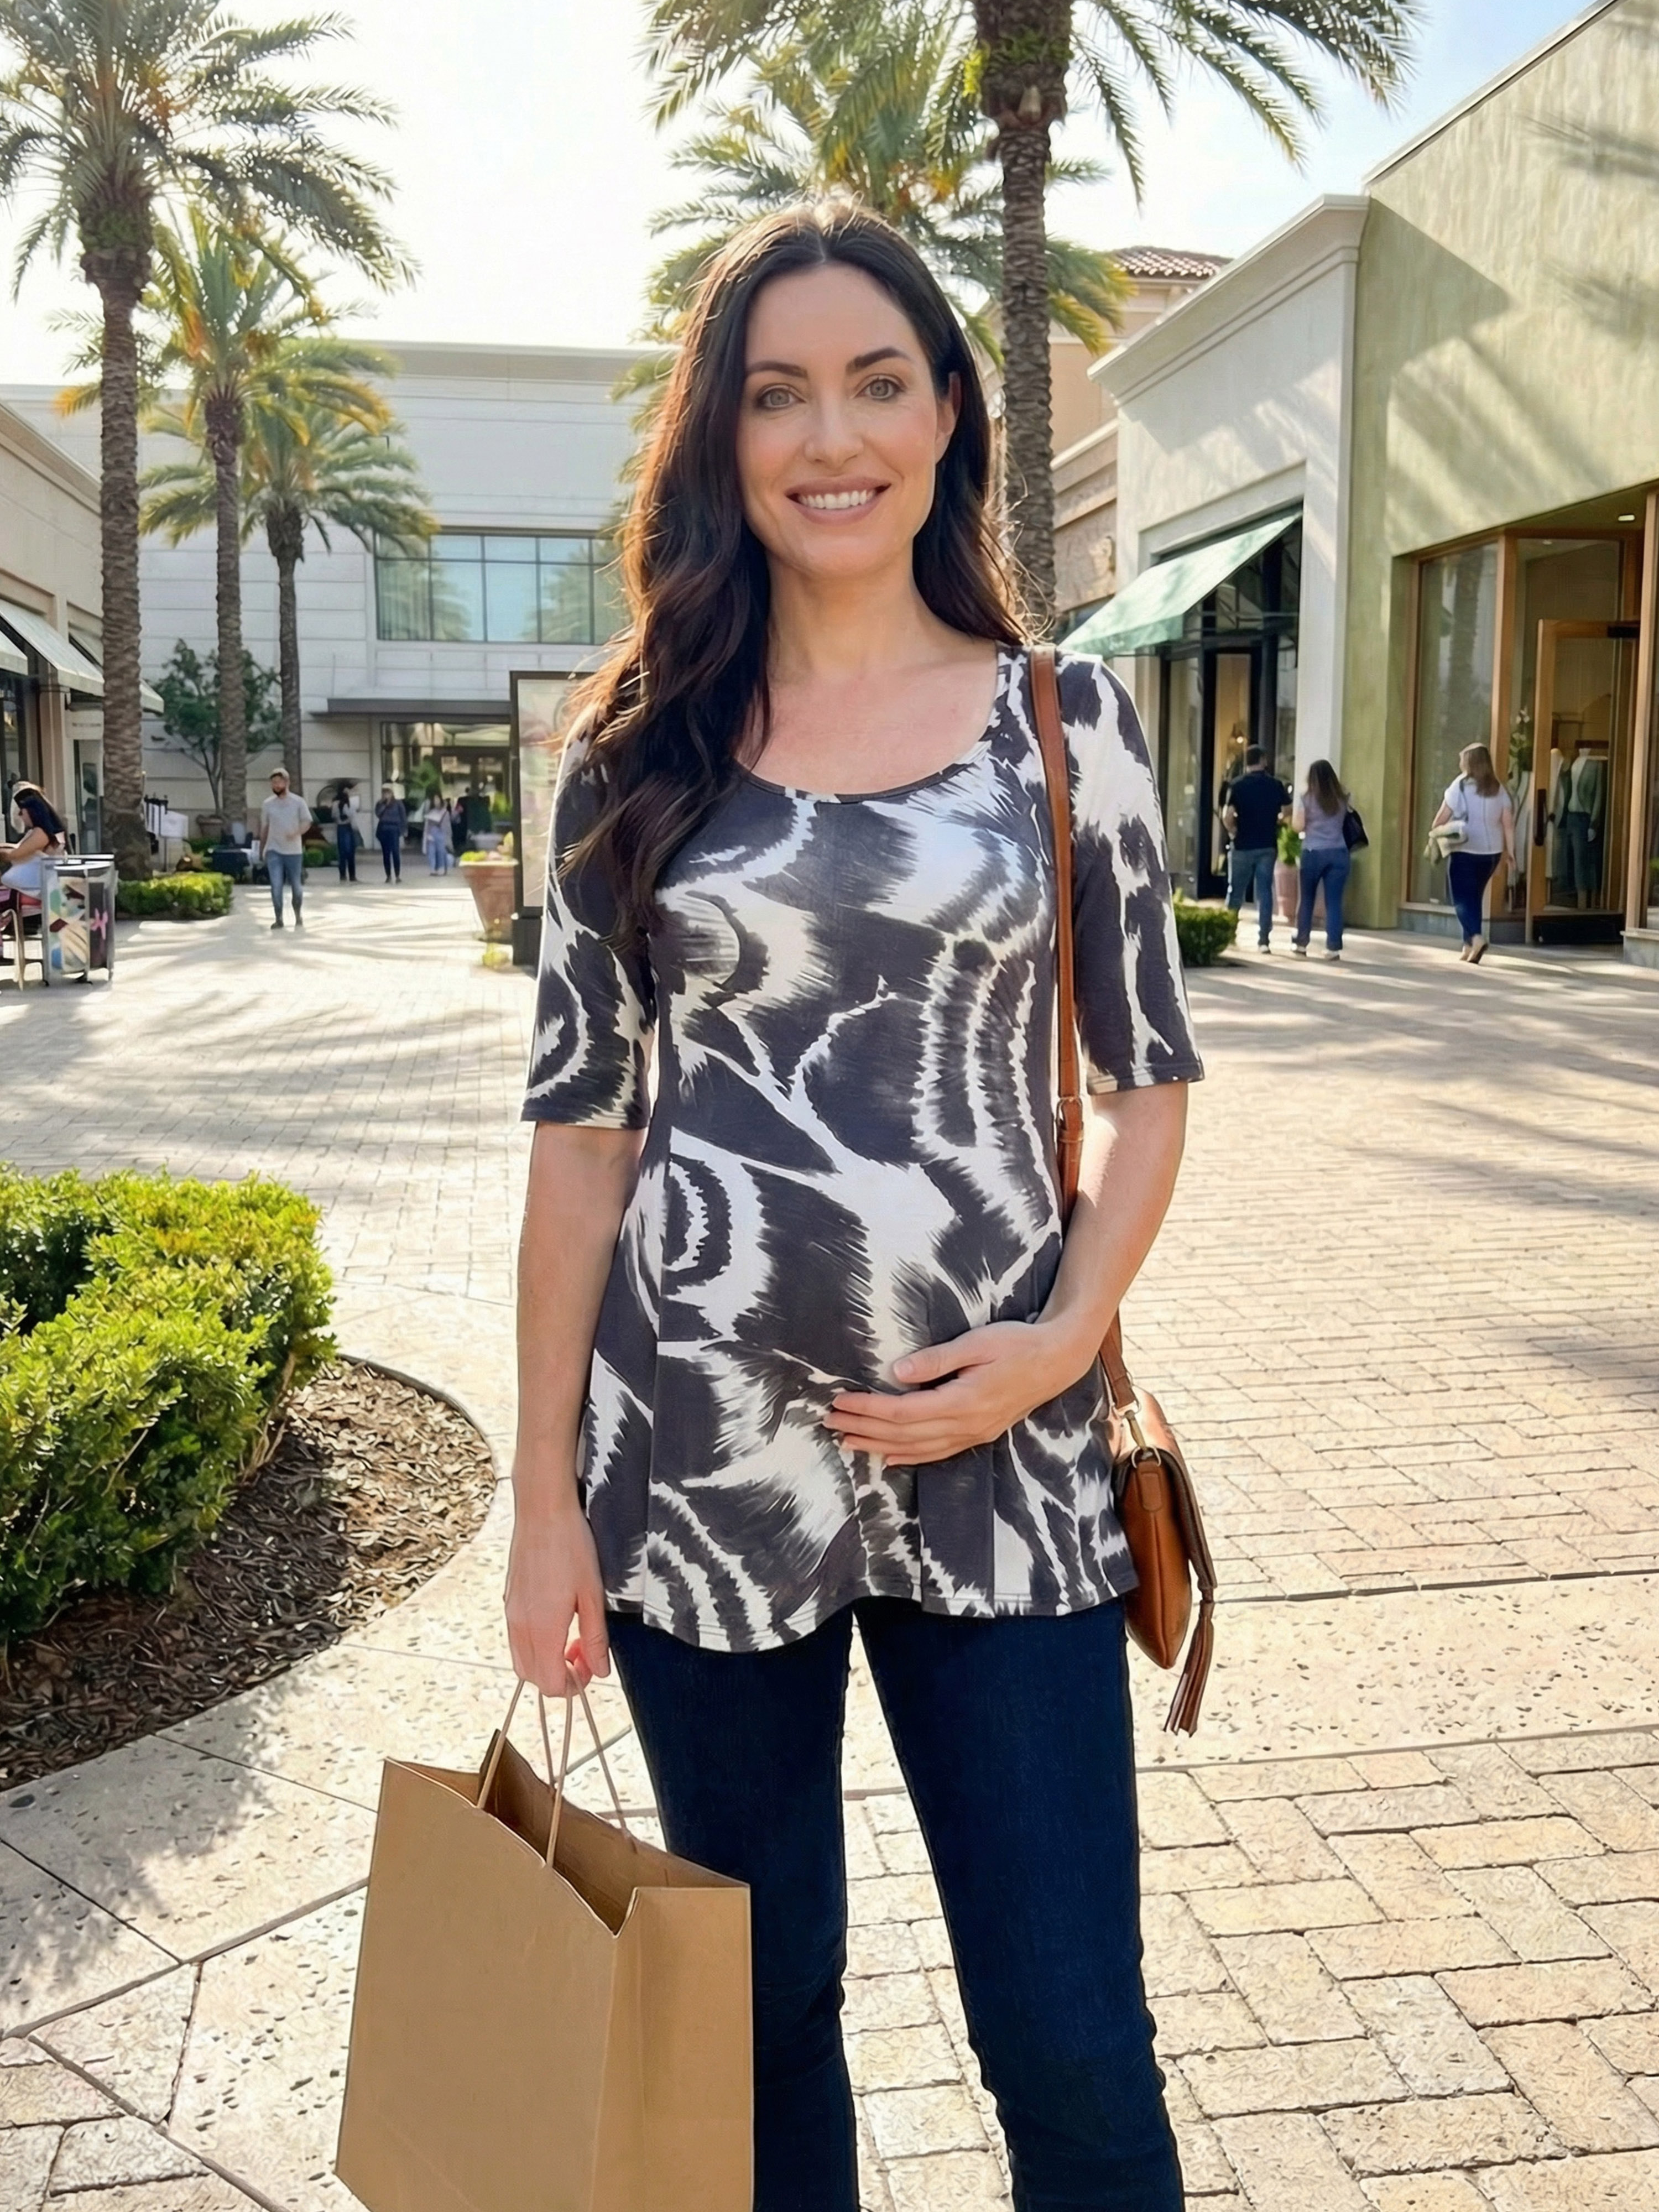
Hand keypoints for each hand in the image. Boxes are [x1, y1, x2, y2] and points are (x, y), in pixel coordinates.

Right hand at [503, 1496, 609, 1695]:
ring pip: (521, 1659)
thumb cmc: (572, 1546)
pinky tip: (556, 1619)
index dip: (573, 1685)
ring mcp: (510, 1613)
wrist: (542, 1510)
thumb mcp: (593, 1593)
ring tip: (571, 1635)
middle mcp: (520, 1626)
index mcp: (542, 1628)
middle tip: (584, 1651)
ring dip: (546, 1661)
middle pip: (532, 1677)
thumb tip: (601, 1670)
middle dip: (559, 1676)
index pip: (550, 1684)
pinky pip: (517, 1638)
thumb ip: (595, 1636)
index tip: (591, 1665)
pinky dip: (535, 1644)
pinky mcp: (508, 1600)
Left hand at [823, 1320, 1091, 1466]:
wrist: (1058, 1360)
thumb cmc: (1017, 1343)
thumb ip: (937, 1360)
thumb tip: (897, 1372)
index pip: (902, 1412)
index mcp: (963, 1401)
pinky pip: (938, 1453)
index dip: (867, 1409)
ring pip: (918, 1449)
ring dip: (880, 1446)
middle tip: (830, 1423)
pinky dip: (911, 1457)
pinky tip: (890, 1458)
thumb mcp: (977, 1342)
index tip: (840, 1402)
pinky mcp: (980, 1433)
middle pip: (904, 1435)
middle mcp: (967, 1425)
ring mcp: (974, 1433)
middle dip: (864, 1430)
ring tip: (849, 1442)